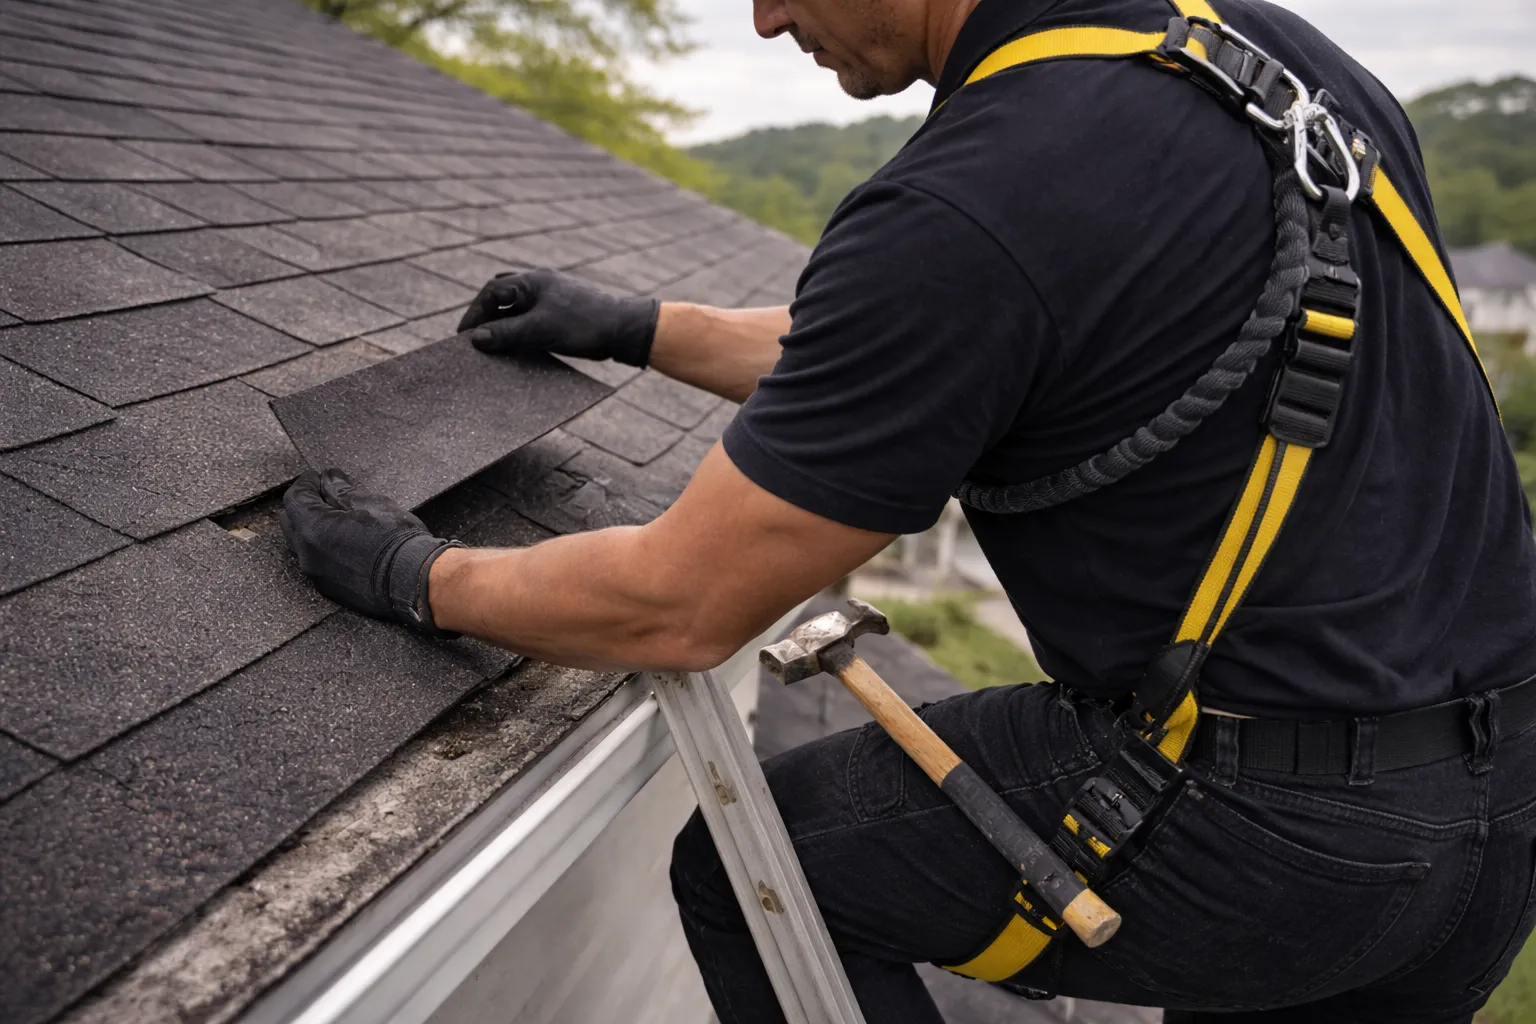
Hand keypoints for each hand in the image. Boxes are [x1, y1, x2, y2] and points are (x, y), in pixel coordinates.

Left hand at [281, 469, 462, 637]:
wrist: (414, 580)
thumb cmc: (396, 541)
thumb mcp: (370, 503)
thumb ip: (341, 489)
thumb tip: (329, 478)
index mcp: (313, 529)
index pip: (295, 498)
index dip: (307, 483)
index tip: (319, 476)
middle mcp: (308, 554)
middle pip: (292, 522)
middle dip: (305, 505)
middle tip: (325, 495)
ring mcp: (317, 574)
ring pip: (303, 544)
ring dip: (313, 528)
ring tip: (337, 519)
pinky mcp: (330, 589)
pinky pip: (318, 563)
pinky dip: (325, 549)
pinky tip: (346, 543)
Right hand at [457, 267, 660, 366]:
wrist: (624, 330)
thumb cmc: (584, 324)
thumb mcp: (540, 329)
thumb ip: (507, 333)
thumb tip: (477, 338)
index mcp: (533, 281)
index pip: (492, 292)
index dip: (475, 313)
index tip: (463, 335)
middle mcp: (540, 285)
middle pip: (502, 297)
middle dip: (486, 317)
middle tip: (475, 340)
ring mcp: (552, 299)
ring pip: (517, 310)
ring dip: (504, 326)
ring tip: (492, 347)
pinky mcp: (561, 315)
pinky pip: (532, 321)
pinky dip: (520, 333)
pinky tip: (517, 350)